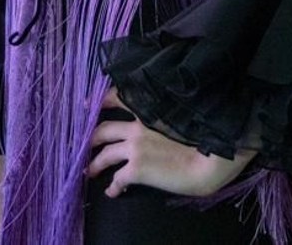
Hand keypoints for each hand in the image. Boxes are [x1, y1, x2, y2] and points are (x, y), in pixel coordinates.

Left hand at [86, 91, 252, 198]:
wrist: (205, 163)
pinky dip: (112, 187)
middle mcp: (137, 127)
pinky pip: (116, 179)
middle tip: (86, 147)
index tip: (88, 106)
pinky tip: (112, 192)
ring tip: (90, 172)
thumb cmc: (197, 141)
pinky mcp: (136, 169)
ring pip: (103, 155)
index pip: (118, 98)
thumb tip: (145, 125)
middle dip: (90, 139)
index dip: (100, 101)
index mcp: (147, 113)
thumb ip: (157, 118)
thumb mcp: (175, 120)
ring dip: (94, 165)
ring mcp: (135, 148)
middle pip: (103, 130)